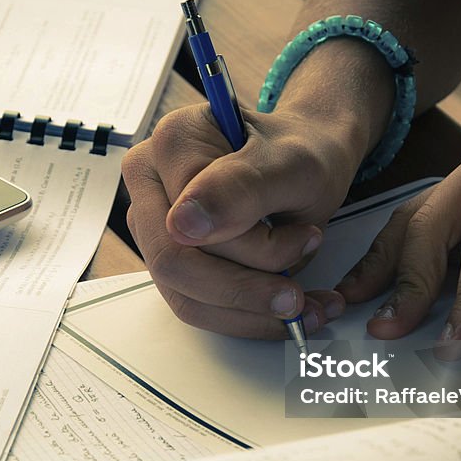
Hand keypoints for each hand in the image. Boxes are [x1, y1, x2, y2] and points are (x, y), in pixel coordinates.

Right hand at [122, 103, 360, 337]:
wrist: (310, 161)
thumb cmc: (299, 154)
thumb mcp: (291, 163)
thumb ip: (240, 187)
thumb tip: (185, 224)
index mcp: (171, 144)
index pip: (190, 220)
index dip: (253, 246)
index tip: (307, 240)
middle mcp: (151, 184)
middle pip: (174, 263)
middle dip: (245, 291)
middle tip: (297, 297)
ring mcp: (157, 227)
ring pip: (186, 295)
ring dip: (250, 312)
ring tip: (304, 305)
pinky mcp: (173, 260)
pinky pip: (198, 305)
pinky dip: (246, 316)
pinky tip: (286, 308)